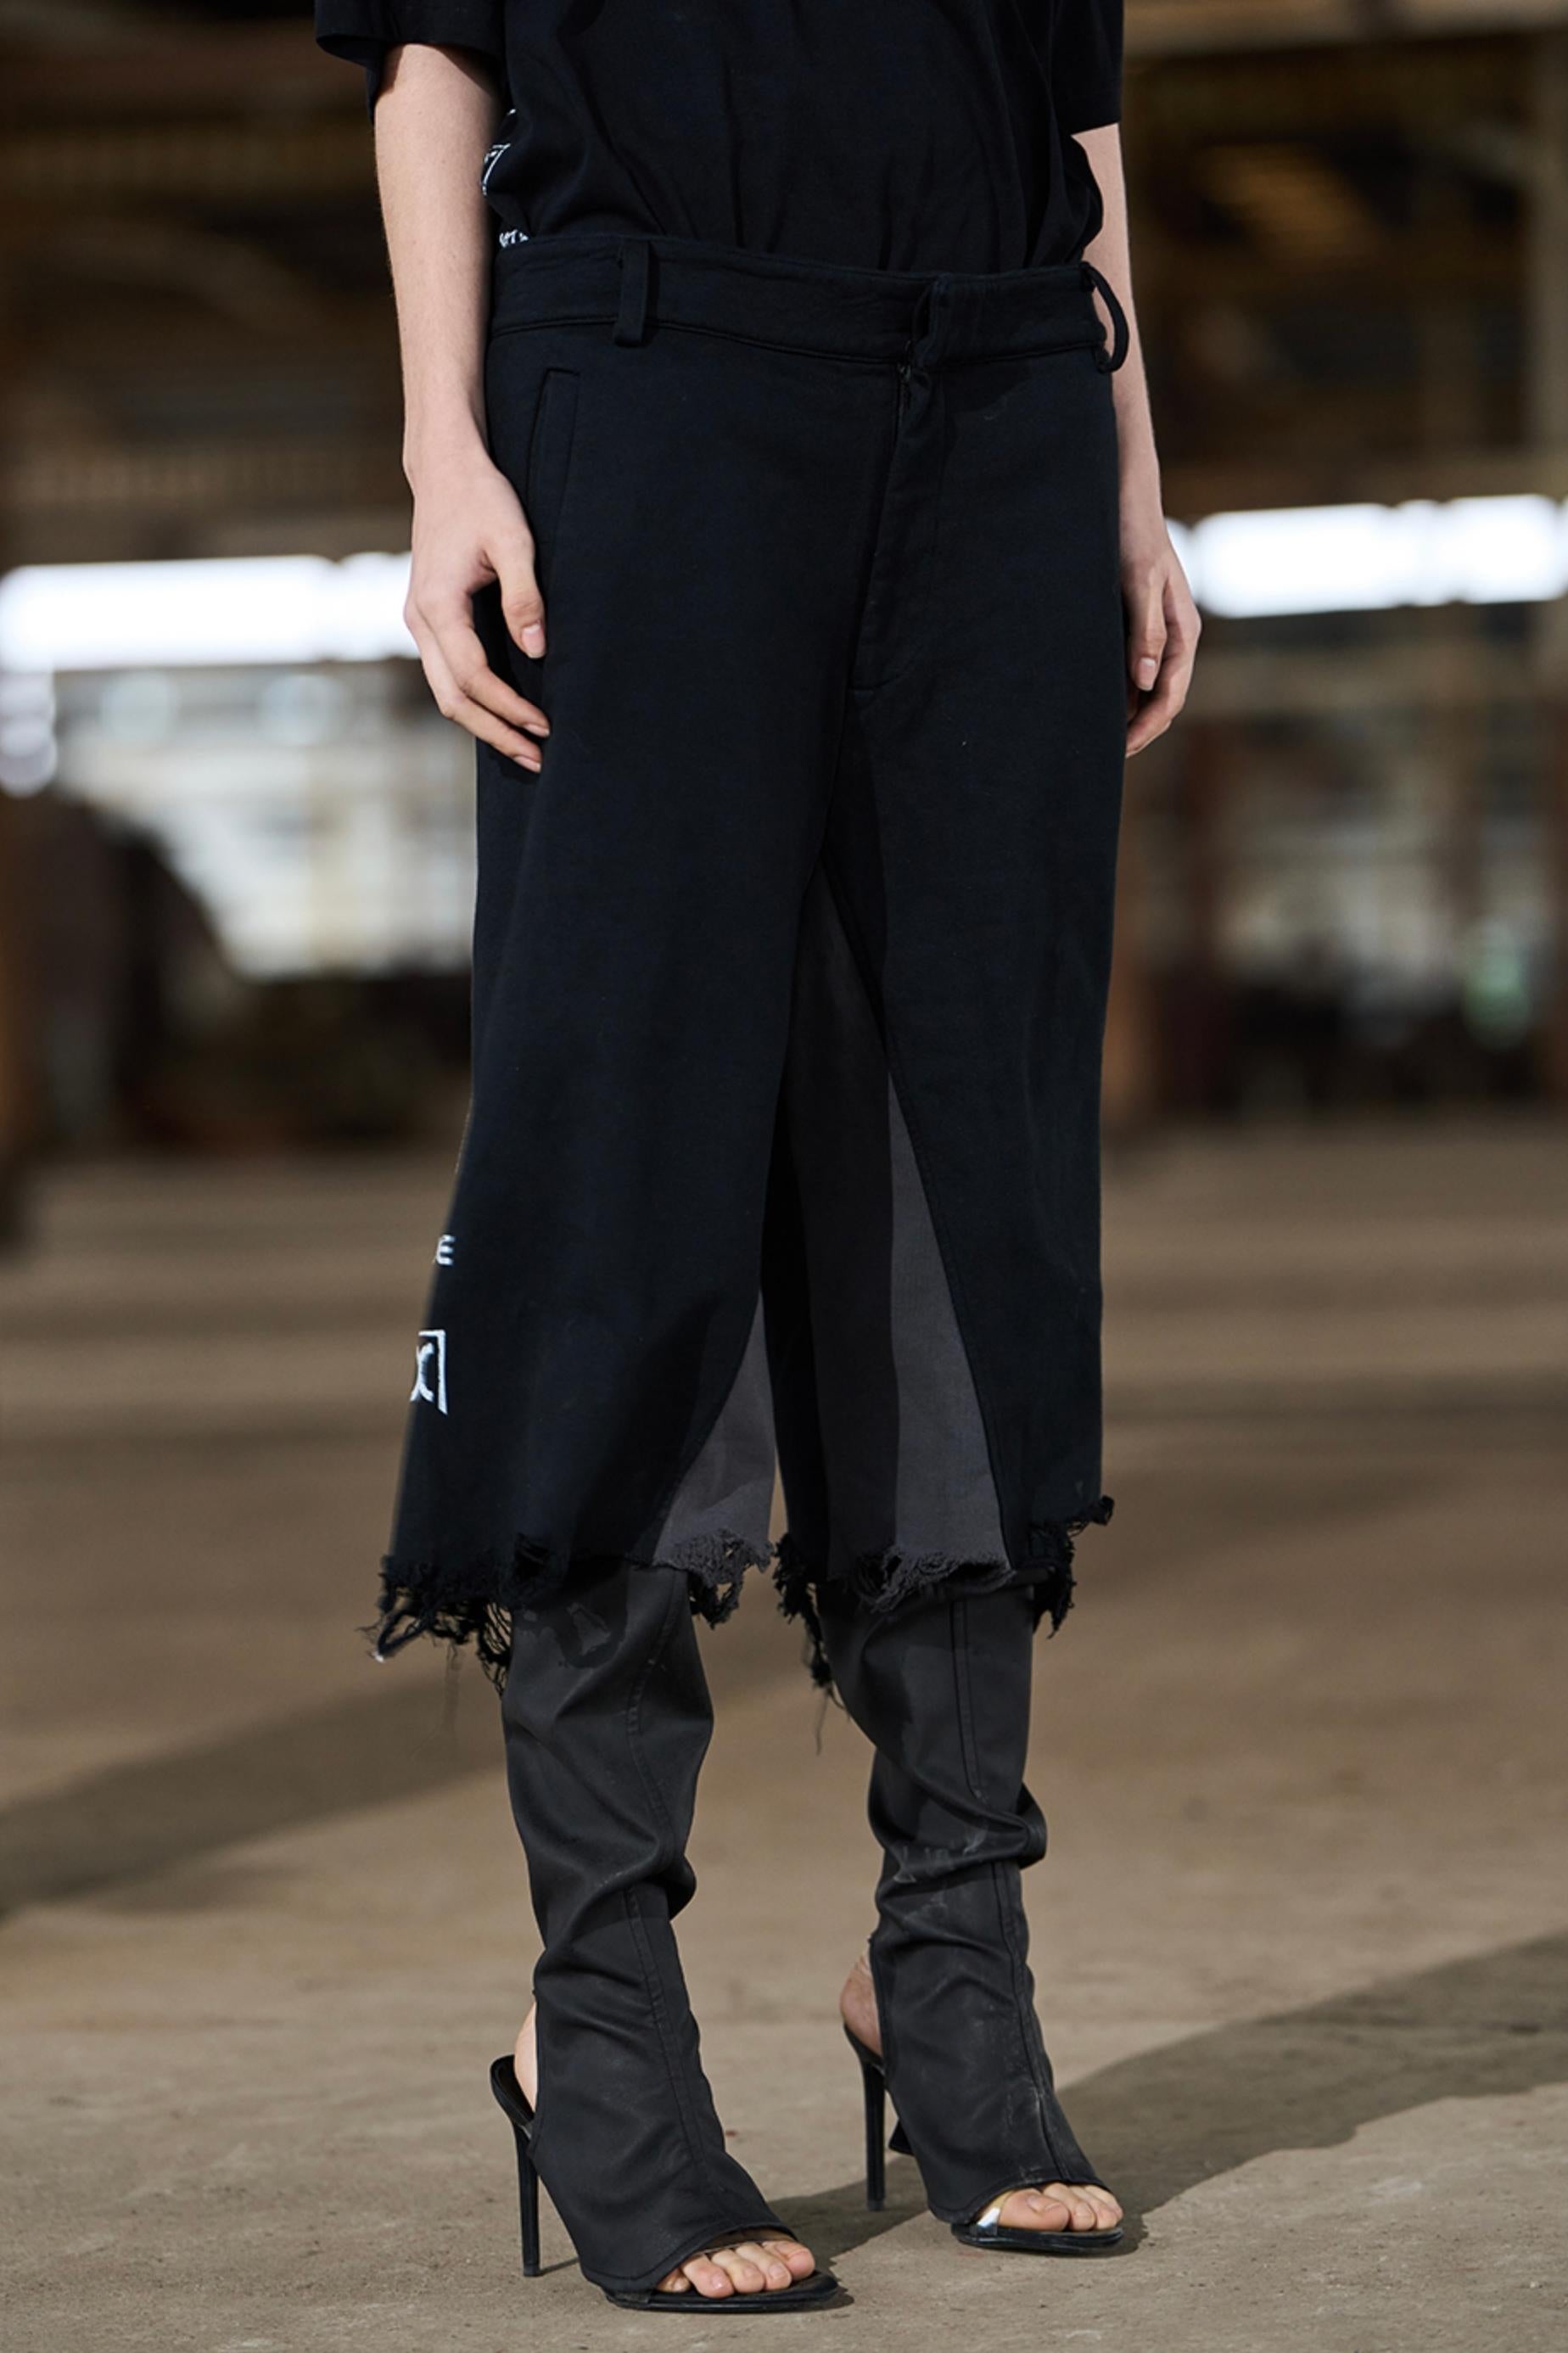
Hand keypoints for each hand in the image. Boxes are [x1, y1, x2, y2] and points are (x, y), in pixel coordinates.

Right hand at [404, 446, 551, 769]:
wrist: (445, 469)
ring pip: (446, 691)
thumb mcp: (514, 540)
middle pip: (452, 698)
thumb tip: (538, 651)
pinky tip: (505, 712)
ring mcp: (418, 621)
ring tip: (525, 745)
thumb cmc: (482, 499)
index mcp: (436, 605)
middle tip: (537, 759)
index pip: (473, 676)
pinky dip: (475, 699)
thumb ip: (526, 596)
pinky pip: (447, 674)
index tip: (545, 726)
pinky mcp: (427, 619)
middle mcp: (419, 620)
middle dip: (495, 732)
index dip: (509, 708)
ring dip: (484, 722)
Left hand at [1122, 522, 1199, 757]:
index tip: (1122, 749)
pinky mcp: (1141, 626)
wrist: (1127, 500)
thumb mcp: (1138, 581)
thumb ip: (1145, 630)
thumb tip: (1145, 680)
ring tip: (1100, 739)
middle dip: (1140, 730)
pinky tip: (1098, 704)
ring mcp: (1160, 633)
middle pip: (1163, 699)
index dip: (1148, 726)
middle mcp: (1175, 636)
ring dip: (1130, 714)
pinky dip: (1122, 692)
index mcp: (1184, 630)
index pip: (1172, 694)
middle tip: (1107, 756)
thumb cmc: (1133, 535)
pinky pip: (1135, 670)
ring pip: (1149, 688)